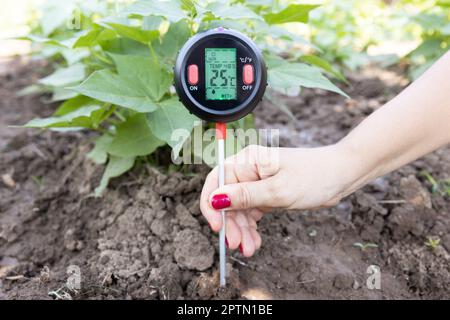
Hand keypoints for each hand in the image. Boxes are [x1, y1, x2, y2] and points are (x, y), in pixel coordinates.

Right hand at [200, 144, 351, 256]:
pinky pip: (251, 213)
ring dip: (242, 230)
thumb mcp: (278, 190)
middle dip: (230, 224)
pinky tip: (255, 242)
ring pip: (239, 210)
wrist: (340, 176)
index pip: (217, 180)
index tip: (216, 227)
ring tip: (250, 249)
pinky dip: (251, 228)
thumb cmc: (313, 176)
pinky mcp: (266, 194)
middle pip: (227, 200)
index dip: (211, 204)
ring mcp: (257, 183)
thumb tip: (215, 199)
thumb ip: (245, 196)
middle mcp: (248, 170)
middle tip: (237, 245)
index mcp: (247, 161)